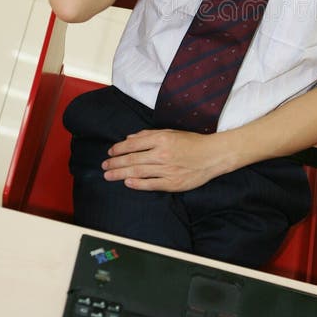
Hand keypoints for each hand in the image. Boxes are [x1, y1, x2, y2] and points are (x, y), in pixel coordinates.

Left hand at [101, 129, 225, 191]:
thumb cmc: (192, 142)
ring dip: (120, 174)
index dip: (119, 149)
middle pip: (132, 159)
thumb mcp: (171, 132)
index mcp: (162, 139)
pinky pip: (150, 184)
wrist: (213, 155)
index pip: (133, 144)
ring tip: (108, 175)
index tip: (110, 152)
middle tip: (104, 166)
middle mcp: (162, 154)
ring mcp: (167, 169)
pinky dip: (137, 184)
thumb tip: (130, 138)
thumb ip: (149, 135)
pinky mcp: (172, 182)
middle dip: (115, 163)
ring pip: (138, 171)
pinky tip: (127, 183)